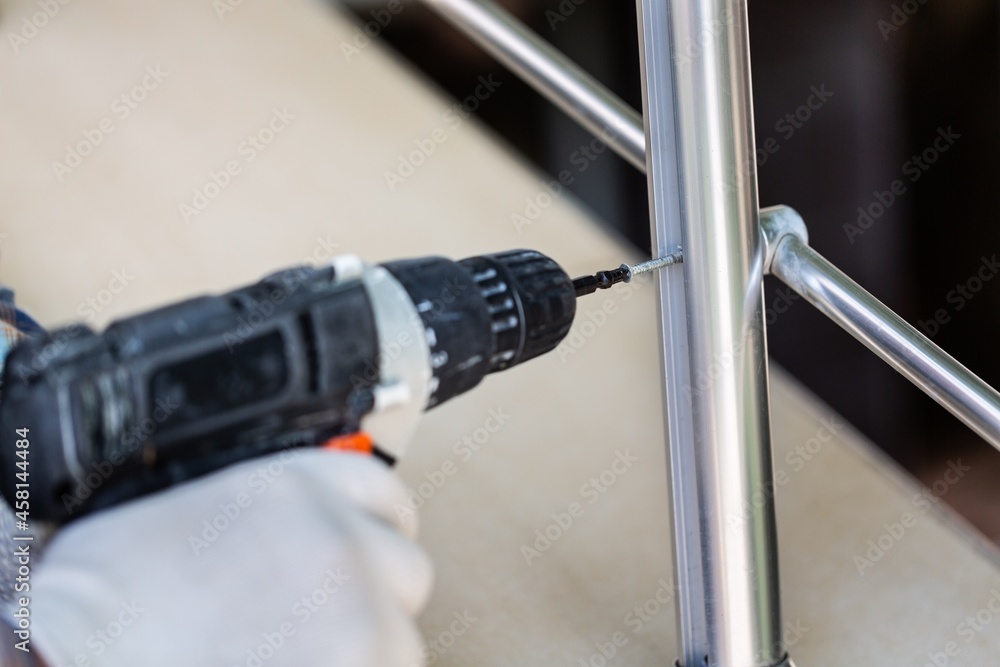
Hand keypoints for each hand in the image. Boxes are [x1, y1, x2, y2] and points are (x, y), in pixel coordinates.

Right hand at [29, 450, 432, 666]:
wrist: (64, 663)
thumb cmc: (104, 605)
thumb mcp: (185, 513)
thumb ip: (258, 511)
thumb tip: (287, 532)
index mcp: (296, 484)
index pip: (381, 491)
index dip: (371, 524)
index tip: (363, 548)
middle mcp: (337, 539)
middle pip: (401, 565)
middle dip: (370, 594)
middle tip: (317, 622)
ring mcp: (356, 611)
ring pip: (400, 633)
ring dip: (364, 649)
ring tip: (294, 656)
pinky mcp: (359, 666)